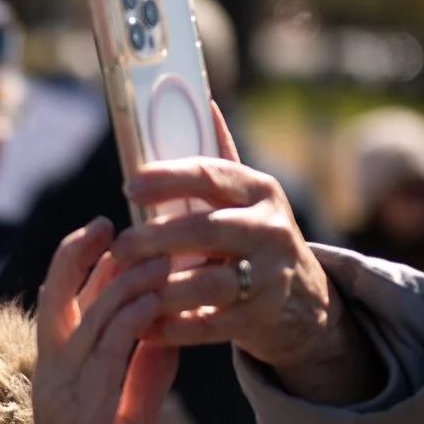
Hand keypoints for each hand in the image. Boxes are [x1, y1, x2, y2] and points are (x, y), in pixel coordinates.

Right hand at [31, 219, 181, 423]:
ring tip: (156, 252)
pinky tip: (155, 300)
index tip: (108, 231)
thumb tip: (164, 334)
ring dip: (123, 281)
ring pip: (88, 317)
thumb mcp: (129, 418)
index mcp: (59, 374)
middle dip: (85, 255)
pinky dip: (131, 320)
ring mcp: (62, 392)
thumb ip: (142, 376)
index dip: (80, 264)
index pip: (62, 304)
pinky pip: (107, 353)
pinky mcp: (82, 412)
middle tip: (118, 221)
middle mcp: (52, 374)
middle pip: (59, 296)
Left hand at [115, 105, 380, 406]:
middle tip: (118, 247)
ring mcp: (269, 277)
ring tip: (126, 287)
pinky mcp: (260, 318)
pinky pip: (210, 325)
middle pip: (206, 230)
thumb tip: (200, 96)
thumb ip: (217, 154)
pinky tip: (142, 326)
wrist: (305, 300)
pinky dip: (173, 327)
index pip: (211, 175)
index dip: (168, 179)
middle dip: (156, 239)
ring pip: (208, 283)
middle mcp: (270, 230)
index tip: (129, 185)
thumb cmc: (255, 236)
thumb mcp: (245, 195)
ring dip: (162, 287)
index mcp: (259, 190)